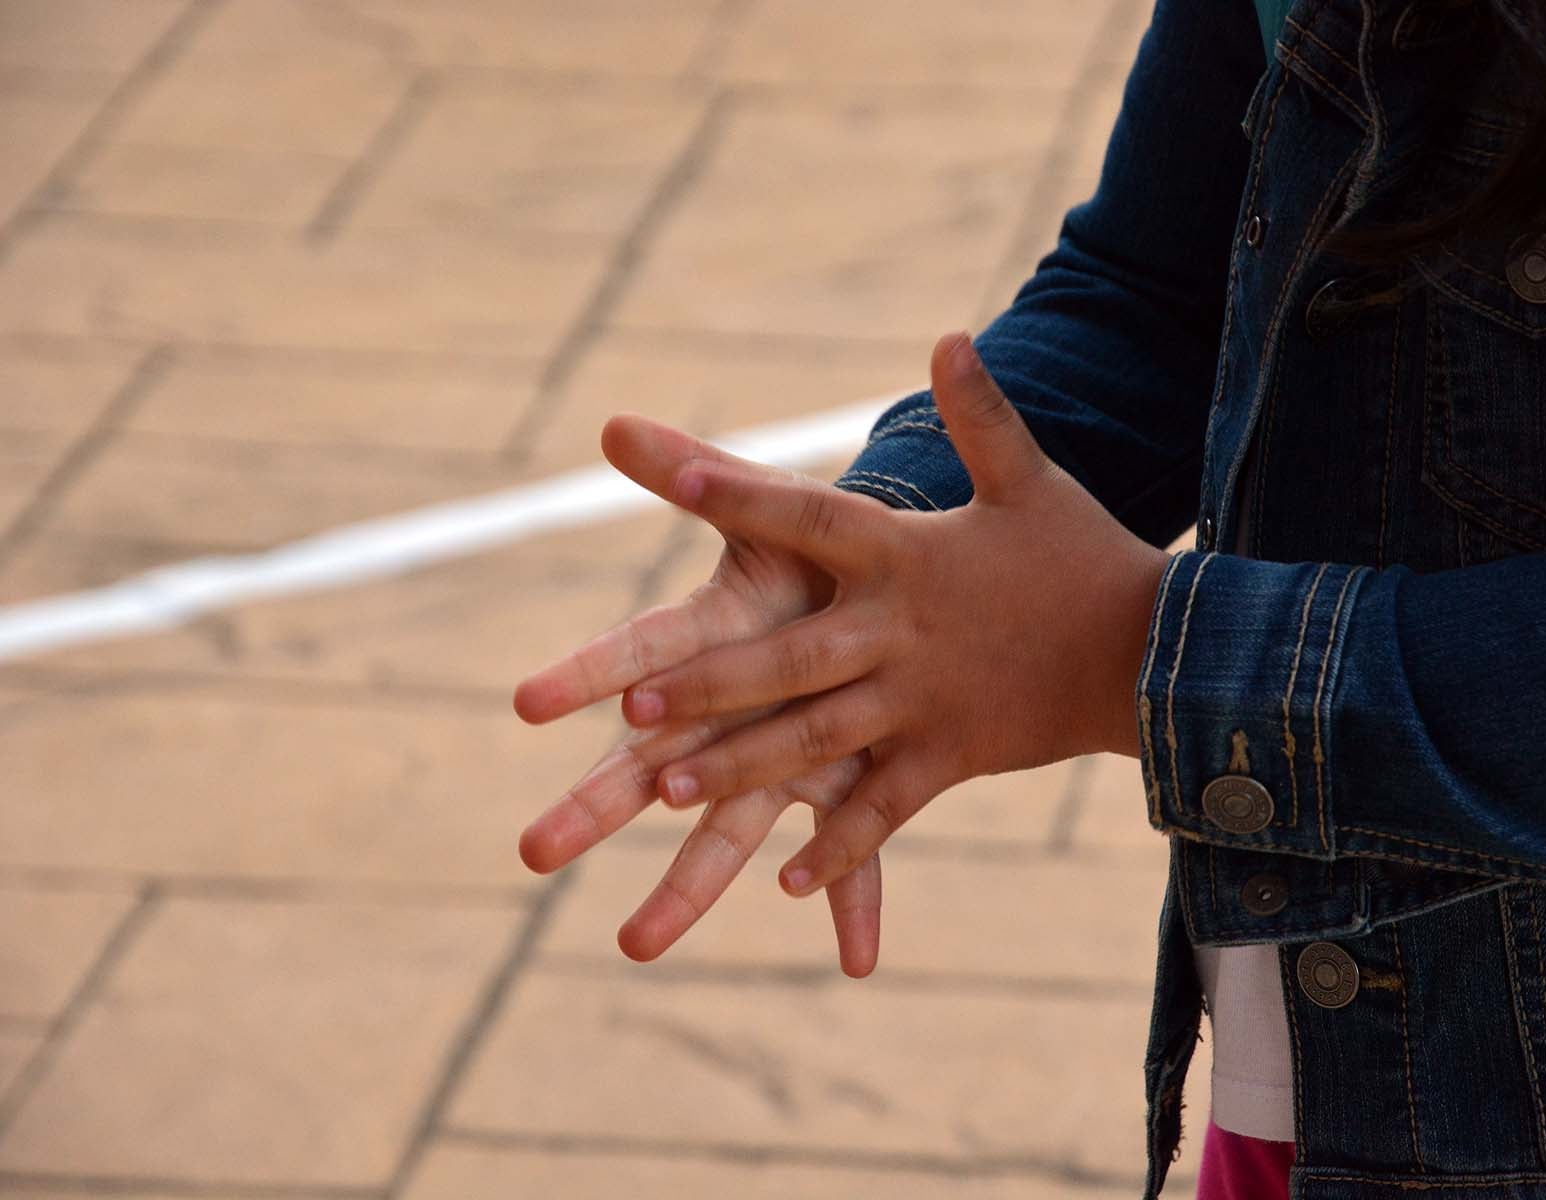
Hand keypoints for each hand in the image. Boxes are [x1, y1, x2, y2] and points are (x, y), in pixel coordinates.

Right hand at [512, 419, 882, 975]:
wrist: (892, 588)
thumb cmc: (817, 548)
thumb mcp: (768, 506)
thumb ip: (700, 472)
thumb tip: (611, 424)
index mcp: (714, 644)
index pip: (641, 655)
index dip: (589, 672)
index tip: (525, 701)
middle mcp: (732, 714)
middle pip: (655, 766)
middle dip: (597, 805)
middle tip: (530, 851)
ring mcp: (784, 758)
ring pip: (728, 832)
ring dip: (688, 889)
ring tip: (635, 949)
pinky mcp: (845, 785)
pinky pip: (853, 854)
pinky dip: (857, 903)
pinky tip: (862, 962)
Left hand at [618, 332, 1168, 898]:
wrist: (1153, 652)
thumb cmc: (1081, 558)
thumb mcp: (1030, 480)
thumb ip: (980, 415)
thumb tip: (951, 335)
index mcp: (908, 556)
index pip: (811, 517)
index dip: (744, 495)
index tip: (674, 476)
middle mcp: (901, 632)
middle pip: (789, 659)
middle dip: (711, 685)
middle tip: (633, 709)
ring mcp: (923, 702)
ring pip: (817, 739)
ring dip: (743, 766)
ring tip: (669, 792)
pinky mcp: (949, 756)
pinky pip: (886, 809)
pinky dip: (840, 846)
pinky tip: (786, 880)